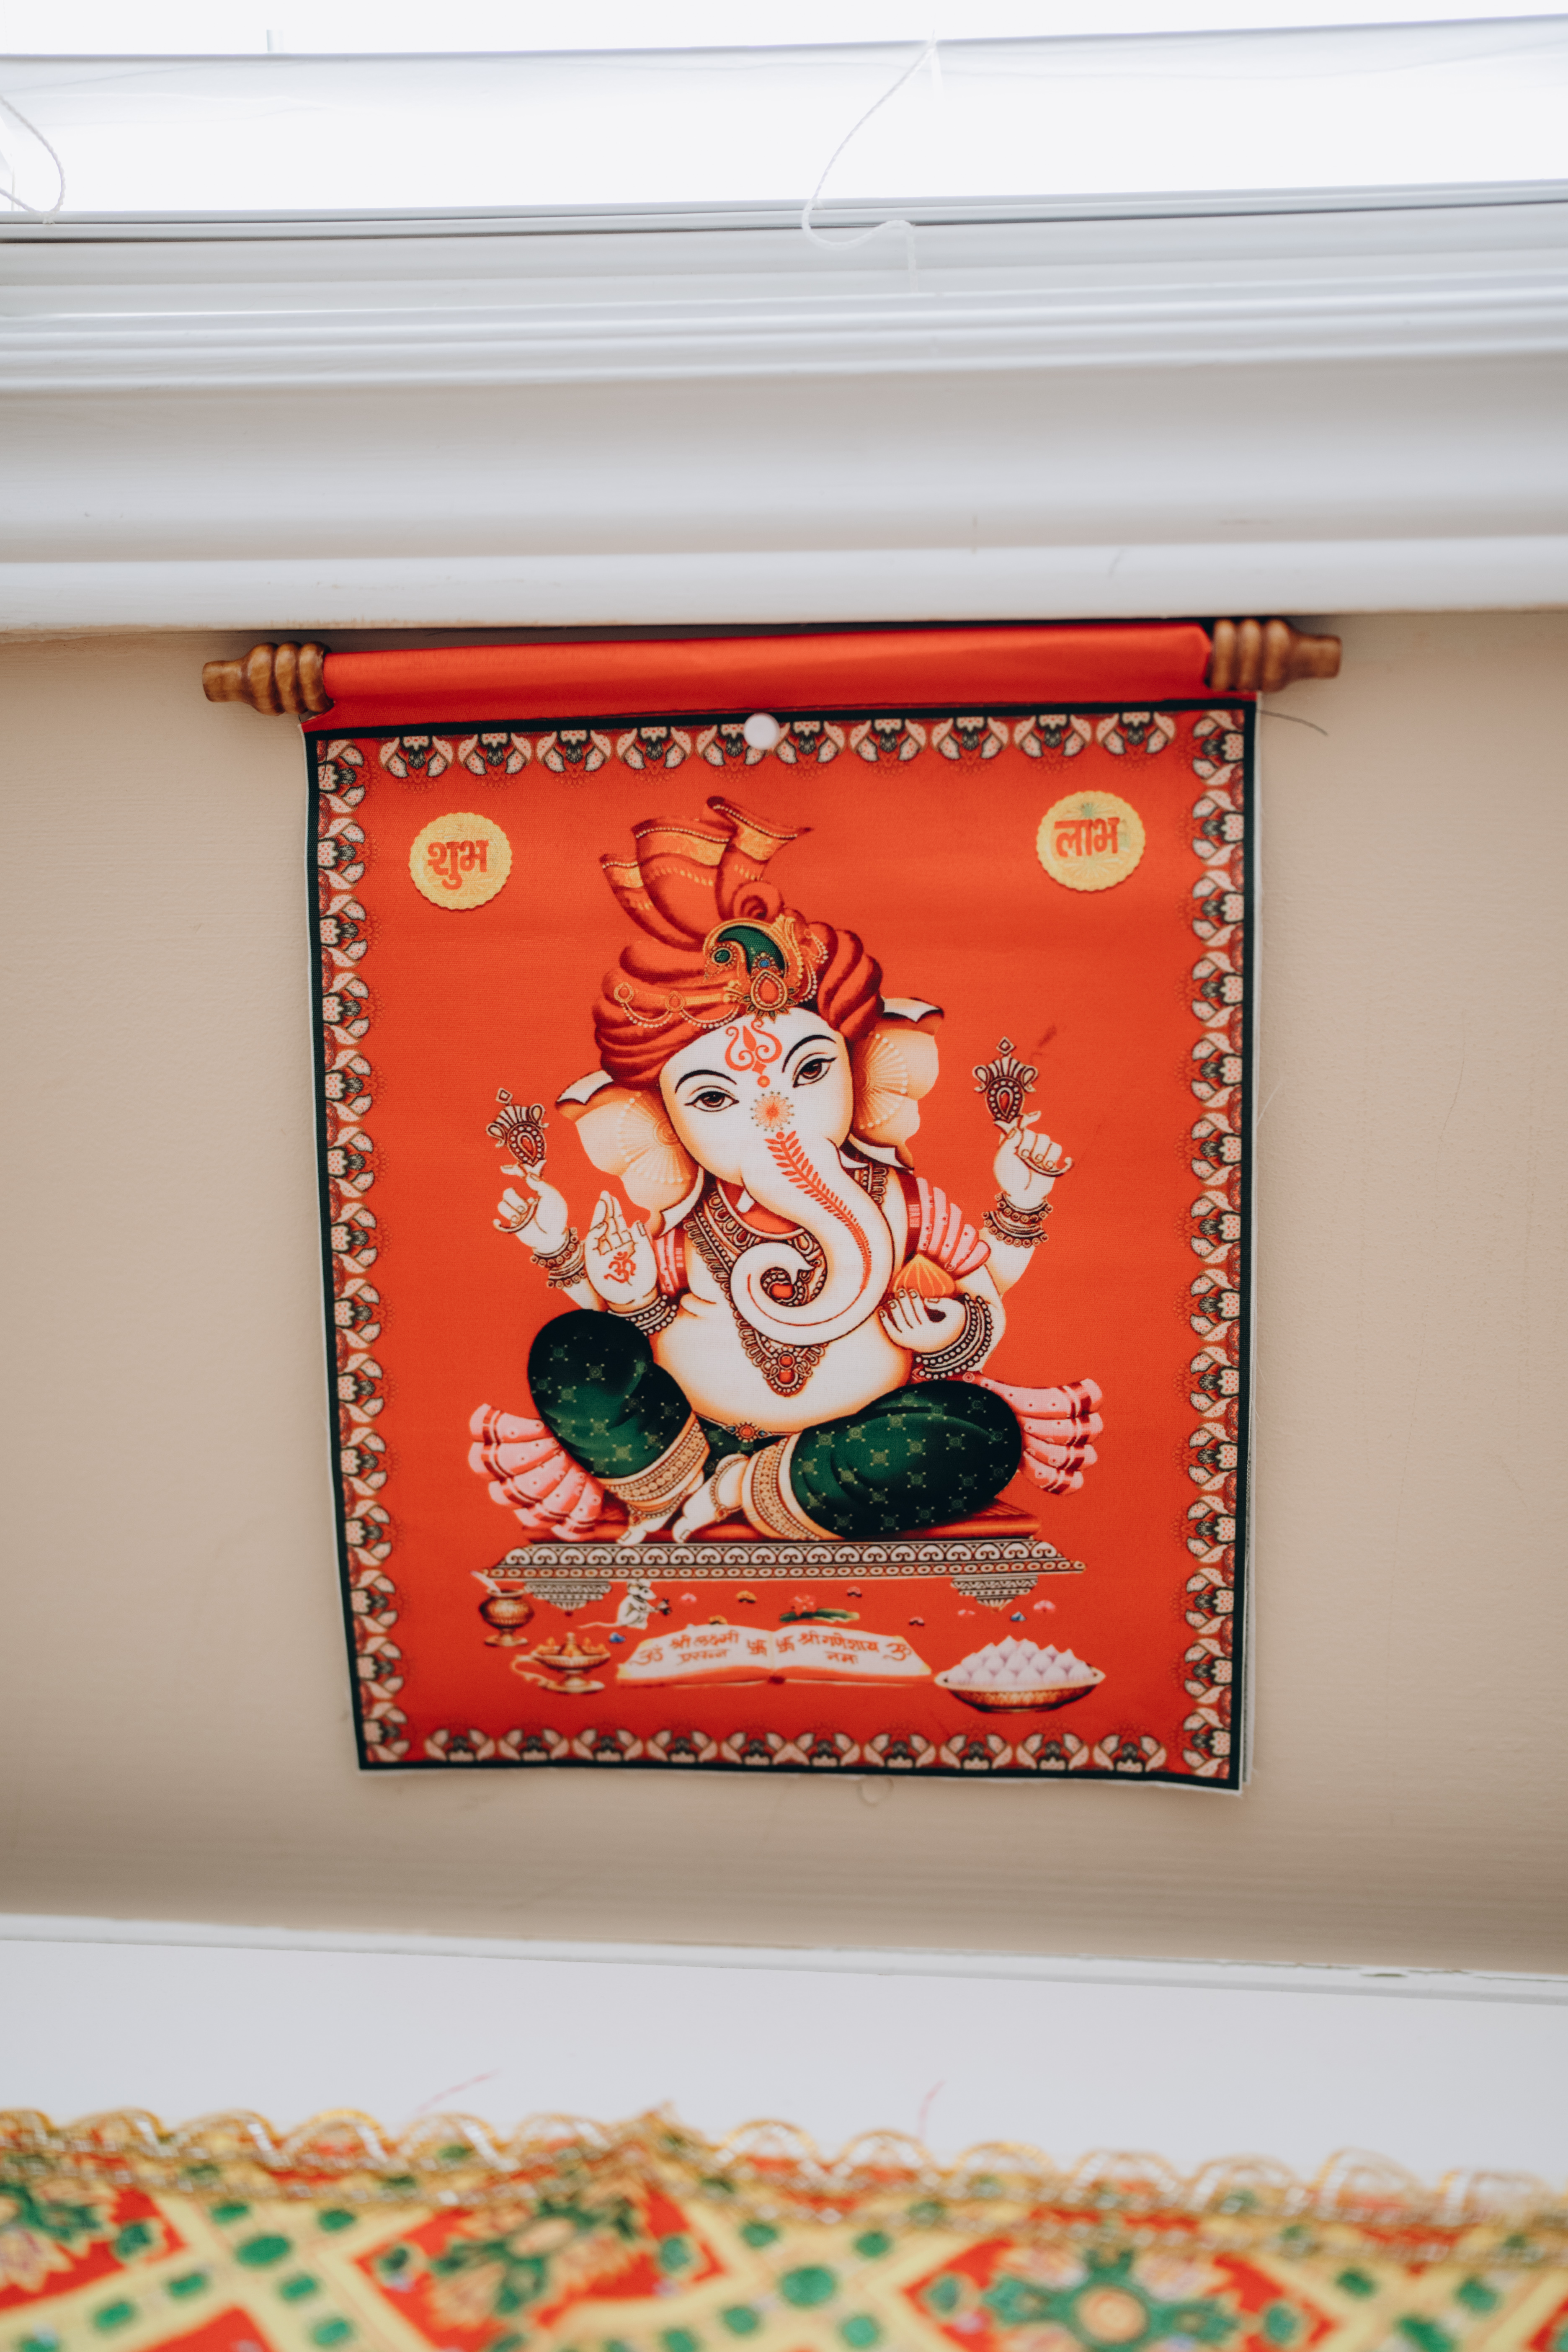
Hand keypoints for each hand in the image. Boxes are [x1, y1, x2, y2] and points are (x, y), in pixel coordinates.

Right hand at [494, 1174, 570, 1254]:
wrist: (551, 1237)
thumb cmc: (555, 1217)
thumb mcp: (552, 1197)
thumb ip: (541, 1184)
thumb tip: (528, 1174)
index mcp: (538, 1189)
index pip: (524, 1174)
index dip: (515, 1169)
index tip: (506, 1168)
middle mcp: (526, 1197)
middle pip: (510, 1189)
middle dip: (517, 1196)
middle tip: (527, 1202)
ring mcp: (518, 1208)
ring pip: (505, 1197)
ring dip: (516, 1204)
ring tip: (526, 1213)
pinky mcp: (513, 1218)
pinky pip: (502, 1207)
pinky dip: (509, 1211)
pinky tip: (518, 1218)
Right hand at [585, 1189, 657, 1309]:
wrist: (635, 1299)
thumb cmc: (643, 1280)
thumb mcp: (646, 1255)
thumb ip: (641, 1237)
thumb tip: (635, 1221)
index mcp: (625, 1245)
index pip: (617, 1223)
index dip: (614, 1210)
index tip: (613, 1198)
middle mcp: (612, 1248)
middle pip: (607, 1224)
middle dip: (606, 1209)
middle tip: (605, 1193)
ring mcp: (603, 1255)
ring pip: (599, 1231)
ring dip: (600, 1216)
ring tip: (602, 1201)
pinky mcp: (594, 1263)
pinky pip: (592, 1244)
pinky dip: (596, 1233)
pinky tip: (602, 1223)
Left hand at [879, 1290, 968, 1355]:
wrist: (953, 1346)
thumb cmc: (955, 1325)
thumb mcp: (957, 1311)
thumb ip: (944, 1303)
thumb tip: (927, 1301)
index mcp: (934, 1331)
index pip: (922, 1314)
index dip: (916, 1302)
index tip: (914, 1291)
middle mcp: (922, 1339)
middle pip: (909, 1318)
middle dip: (904, 1304)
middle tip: (900, 1291)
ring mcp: (913, 1343)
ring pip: (900, 1325)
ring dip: (895, 1311)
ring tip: (892, 1300)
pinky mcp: (907, 1344)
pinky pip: (893, 1334)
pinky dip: (886, 1323)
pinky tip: (881, 1312)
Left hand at [993, 1114, 1070, 1208]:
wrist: (1023, 1196)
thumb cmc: (1009, 1179)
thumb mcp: (1002, 1159)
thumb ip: (1008, 1141)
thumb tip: (1017, 1128)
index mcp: (1010, 1140)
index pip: (1018, 1122)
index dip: (1025, 1118)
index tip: (1035, 1116)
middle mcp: (1025, 1142)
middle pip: (1031, 1131)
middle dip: (1027, 1143)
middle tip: (1023, 1156)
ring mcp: (1038, 1149)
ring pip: (1045, 1138)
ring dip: (1039, 1151)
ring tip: (1035, 1163)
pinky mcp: (1051, 1157)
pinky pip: (1056, 1147)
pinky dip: (1052, 1156)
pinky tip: (1046, 1165)